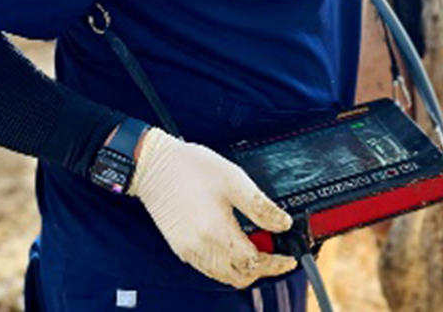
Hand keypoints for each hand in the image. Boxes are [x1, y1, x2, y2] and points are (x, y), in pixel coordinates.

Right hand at [129, 127, 297, 287]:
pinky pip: (209, 269)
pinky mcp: (180, 248)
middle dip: (262, 270)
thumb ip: (260, 206)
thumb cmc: (191, 168)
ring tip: (258, 248)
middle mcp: (201, 248)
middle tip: (276, 253)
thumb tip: (282, 224)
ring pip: (224, 276)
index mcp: (217, 231)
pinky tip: (234, 245)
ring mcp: (189, 251)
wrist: (154, 166)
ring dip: (244, 269)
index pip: (253, 263)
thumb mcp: (234, 179)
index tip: (288, 260)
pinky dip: (226, 265)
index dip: (275, 264)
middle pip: (239, 277)